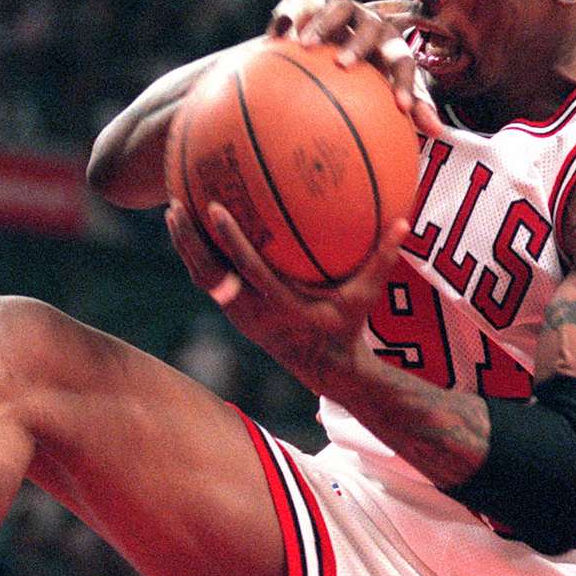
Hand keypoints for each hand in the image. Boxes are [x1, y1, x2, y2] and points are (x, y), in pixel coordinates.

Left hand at [166, 198, 407, 399]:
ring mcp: (239, 316)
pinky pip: (210, 283)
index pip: (246, 268)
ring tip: (172, 212)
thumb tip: (404, 221)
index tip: (213, 208)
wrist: (326, 369)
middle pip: (209, 274)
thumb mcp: (365, 296)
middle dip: (189, 241)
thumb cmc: (347, 328)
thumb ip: (382, 260)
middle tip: (174, 206)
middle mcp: (252, 312)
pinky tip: (192, 232)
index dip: (228, 239)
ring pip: (203, 279)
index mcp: (278, 304)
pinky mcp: (235, 316)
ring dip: (186, 247)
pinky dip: (198, 258)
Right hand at [268, 0, 441, 139]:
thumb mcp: (384, 91)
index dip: (404, 82)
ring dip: (322, 24)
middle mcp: (367, 24)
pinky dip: (288, 14)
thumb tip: (439, 131)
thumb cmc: (362, 77)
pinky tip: (276, 34)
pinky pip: (300, 2)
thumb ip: (411, 107)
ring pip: (336, 9)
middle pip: (369, 29)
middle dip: (359, 44)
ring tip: (305, 46)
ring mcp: (339, 11)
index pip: (402, 60)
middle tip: (344, 65)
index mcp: (389, 45)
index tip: (401, 108)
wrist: (328, 48)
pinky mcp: (310, 4)